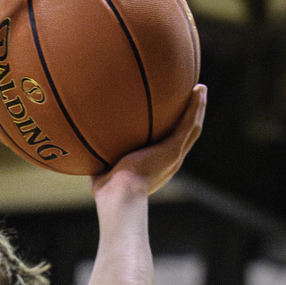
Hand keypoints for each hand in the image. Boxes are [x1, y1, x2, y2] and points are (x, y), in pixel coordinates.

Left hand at [93, 85, 205, 199]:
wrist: (120, 195)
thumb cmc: (108, 191)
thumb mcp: (103, 172)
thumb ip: (100, 160)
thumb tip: (85, 151)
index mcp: (156, 167)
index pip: (168, 146)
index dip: (171, 133)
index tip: (170, 119)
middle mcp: (169, 162)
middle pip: (186, 136)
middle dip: (189, 117)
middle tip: (193, 100)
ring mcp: (174, 155)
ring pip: (192, 128)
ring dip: (197, 108)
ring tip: (200, 90)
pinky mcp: (175, 148)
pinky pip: (189, 123)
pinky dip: (195, 106)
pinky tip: (198, 89)